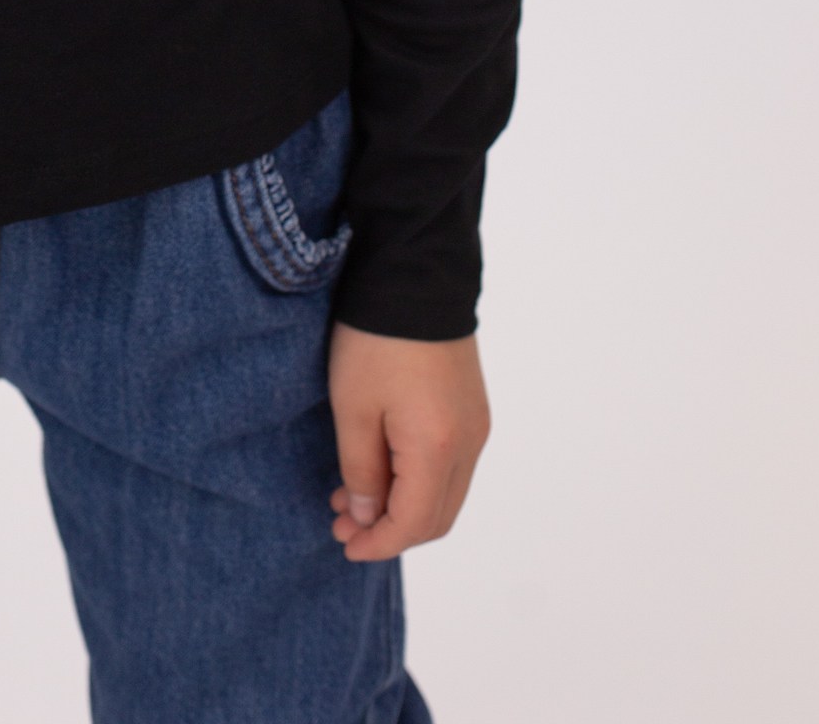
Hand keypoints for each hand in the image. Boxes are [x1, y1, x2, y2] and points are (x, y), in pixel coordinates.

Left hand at [327, 320, 489, 560]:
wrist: (415, 274)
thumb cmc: (375, 340)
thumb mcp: (354, 407)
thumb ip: (361, 469)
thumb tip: (368, 514)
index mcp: (438, 449)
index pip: (414, 523)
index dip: (379, 543)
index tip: (345, 544)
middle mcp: (469, 445)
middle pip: (436, 516)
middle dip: (390, 529)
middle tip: (342, 522)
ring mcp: (476, 425)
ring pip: (445, 492)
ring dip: (403, 504)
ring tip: (351, 496)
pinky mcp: (473, 407)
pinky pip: (451, 464)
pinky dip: (418, 479)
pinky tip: (381, 466)